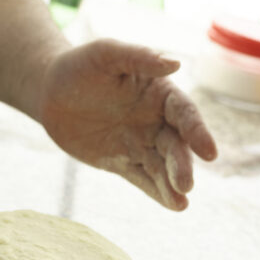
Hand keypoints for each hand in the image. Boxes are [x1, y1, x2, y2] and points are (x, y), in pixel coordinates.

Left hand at [36, 39, 217, 209]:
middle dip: (182, 164)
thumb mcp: (106, 54)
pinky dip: (157, 191)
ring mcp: (140, 143)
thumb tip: (175, 63)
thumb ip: (139, 57)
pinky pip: (143, 178)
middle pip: (175, 144)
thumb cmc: (80, 65)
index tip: (209, 152)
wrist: (50, 92)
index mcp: (159, 93)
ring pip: (162, 166)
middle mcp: (156, 120)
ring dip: (173, 183)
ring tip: (181, 201)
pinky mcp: (122, 162)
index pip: (184, 113)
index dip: (197, 131)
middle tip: (186, 184)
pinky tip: (174, 205)